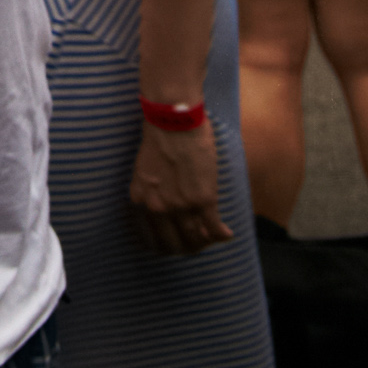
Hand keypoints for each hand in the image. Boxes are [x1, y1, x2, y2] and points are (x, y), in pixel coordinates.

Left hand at [128, 118, 233, 256]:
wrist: (173, 119)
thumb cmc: (159, 135)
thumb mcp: (144, 168)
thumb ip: (151, 189)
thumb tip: (163, 200)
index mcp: (141, 200)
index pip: (152, 237)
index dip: (167, 244)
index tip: (176, 244)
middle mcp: (158, 208)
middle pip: (174, 243)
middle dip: (187, 248)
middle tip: (197, 246)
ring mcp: (180, 206)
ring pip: (195, 239)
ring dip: (206, 242)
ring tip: (212, 238)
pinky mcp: (202, 200)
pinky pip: (213, 228)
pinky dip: (221, 234)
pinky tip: (227, 233)